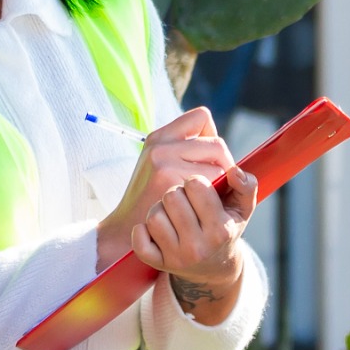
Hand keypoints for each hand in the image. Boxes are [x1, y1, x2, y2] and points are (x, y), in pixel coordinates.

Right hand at [96, 109, 238, 268]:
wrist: (126, 232)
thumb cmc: (149, 200)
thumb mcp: (157, 166)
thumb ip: (183, 148)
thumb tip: (215, 139)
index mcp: (158, 138)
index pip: (201, 117)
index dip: (211, 136)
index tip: (208, 159)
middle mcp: (160, 147)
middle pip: (217, 144)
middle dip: (224, 164)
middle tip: (215, 184)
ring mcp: (165, 166)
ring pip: (220, 166)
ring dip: (220, 183)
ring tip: (203, 198)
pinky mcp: (172, 186)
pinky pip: (213, 185)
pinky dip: (214, 198)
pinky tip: (198, 209)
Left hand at [137, 167, 257, 323]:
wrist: (213, 268)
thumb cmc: (226, 229)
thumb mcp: (243, 210)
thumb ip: (246, 186)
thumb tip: (233, 170)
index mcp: (220, 230)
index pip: (196, 185)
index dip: (195, 182)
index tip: (199, 190)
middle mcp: (198, 247)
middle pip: (172, 197)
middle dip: (177, 193)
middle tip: (184, 202)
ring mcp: (177, 258)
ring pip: (154, 215)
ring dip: (160, 210)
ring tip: (171, 214)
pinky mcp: (158, 265)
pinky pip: (139, 240)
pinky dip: (142, 231)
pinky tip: (153, 229)